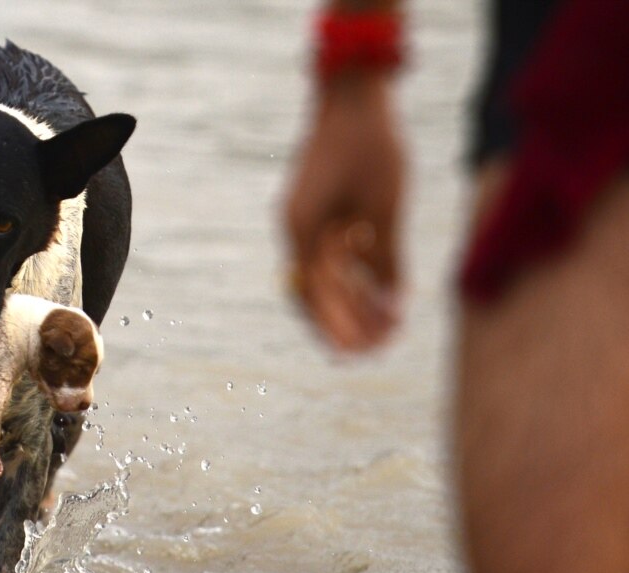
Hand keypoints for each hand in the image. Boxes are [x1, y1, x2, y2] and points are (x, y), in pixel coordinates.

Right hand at [283, 73, 404, 350]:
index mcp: (302, 229)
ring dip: (355, 303)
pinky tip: (383, 296)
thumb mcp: (386, 206)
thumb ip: (387, 258)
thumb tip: (394, 307)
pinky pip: (337, 257)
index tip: (357, 353)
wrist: (355, 97)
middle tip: (374, 349)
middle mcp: (300, 230)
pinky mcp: (324, 214)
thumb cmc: (372, 146)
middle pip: (318, 291)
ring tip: (387, 327)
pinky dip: (357, 278)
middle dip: (346, 322)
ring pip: (329, 277)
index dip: (334, 327)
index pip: (314, 294)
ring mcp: (309, 222)